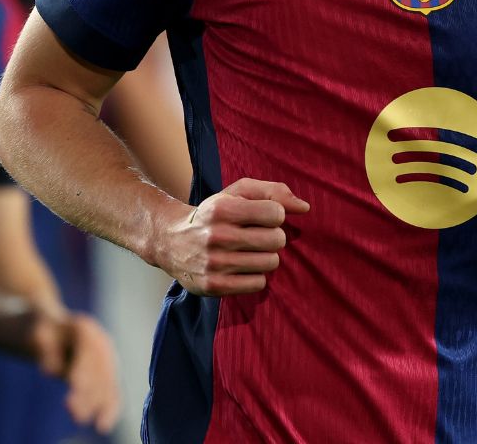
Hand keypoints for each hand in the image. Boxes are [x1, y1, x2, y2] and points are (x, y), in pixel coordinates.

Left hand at [31, 310, 120, 433]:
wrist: (58, 333)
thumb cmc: (46, 333)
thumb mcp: (38, 332)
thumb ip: (43, 345)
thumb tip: (51, 369)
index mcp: (86, 329)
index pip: (87, 350)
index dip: (83, 367)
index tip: (74, 384)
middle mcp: (102, 344)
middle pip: (98, 369)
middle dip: (88, 391)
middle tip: (75, 413)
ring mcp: (108, 361)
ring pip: (106, 384)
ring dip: (95, 403)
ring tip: (80, 419)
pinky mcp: (109, 377)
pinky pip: (112, 394)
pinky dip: (109, 410)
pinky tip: (103, 426)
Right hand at [150, 178, 308, 295]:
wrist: (171, 242)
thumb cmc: (214, 214)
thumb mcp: (236, 193)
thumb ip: (273, 191)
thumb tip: (305, 208)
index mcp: (222, 208)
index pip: (276, 213)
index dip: (275, 215)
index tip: (263, 217)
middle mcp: (217, 235)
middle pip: (277, 240)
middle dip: (273, 237)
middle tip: (258, 237)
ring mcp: (214, 263)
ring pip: (270, 263)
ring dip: (266, 257)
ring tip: (250, 252)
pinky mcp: (214, 286)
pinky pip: (258, 283)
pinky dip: (256, 276)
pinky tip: (243, 268)